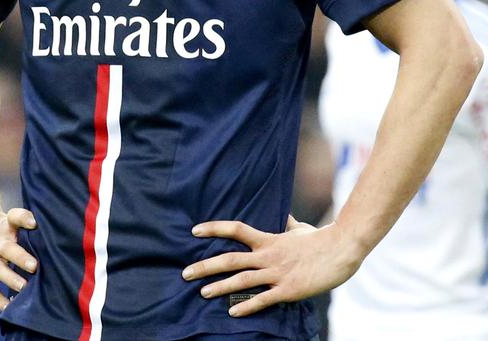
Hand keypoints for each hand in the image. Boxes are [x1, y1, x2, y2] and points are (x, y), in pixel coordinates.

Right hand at [0, 208, 38, 309]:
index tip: (33, 223)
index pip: (14, 218)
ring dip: (11, 279)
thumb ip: (24, 223)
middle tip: (34, 266)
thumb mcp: (8, 220)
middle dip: (20, 257)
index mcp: (4, 227)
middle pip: (7, 249)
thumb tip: (43, 229)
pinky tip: (10, 307)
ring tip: (24, 288)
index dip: (24, 218)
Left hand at [183, 215, 364, 316]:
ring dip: (219, 287)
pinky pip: (263, 299)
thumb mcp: (300, 229)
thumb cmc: (321, 239)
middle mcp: (267, 255)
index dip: (213, 228)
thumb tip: (284, 216)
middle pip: (229, 259)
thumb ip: (287, 225)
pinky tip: (232, 312)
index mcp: (268, 239)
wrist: (342, 249)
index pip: (235, 229)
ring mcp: (277, 273)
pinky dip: (246, 306)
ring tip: (201, 292)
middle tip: (185, 273)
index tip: (194, 231)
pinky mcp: (288, 290)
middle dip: (205, 266)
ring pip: (241, 280)